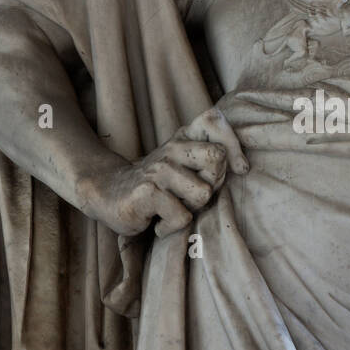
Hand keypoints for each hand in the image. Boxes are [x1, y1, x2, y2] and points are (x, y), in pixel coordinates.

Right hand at [83, 108, 248, 237]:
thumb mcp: (182, 168)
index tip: (241, 168)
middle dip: (213, 185)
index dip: (234, 145)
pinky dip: (170, 227)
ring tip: (171, 208)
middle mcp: (172, 149)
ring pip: (203, 194)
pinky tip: (156, 221)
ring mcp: (160, 169)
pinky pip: (182, 216)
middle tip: (191, 196)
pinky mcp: (149, 192)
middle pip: (217, 161)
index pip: (216, 122)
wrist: (107, 194)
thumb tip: (243, 167)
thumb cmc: (154, 187)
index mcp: (183, 140)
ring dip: (190, 210)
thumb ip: (208, 162)